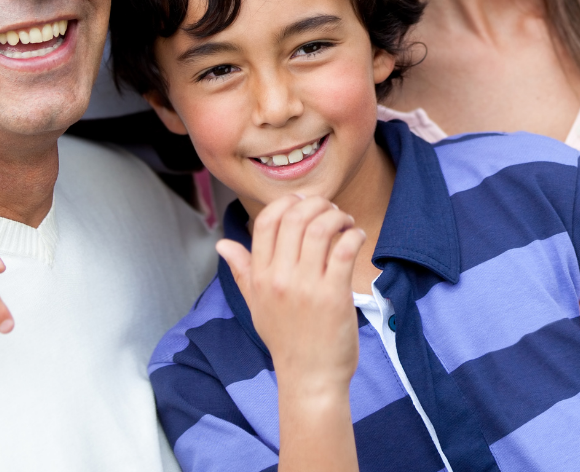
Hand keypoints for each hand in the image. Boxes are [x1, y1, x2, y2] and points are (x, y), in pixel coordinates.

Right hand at [217, 194, 363, 390]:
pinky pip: (343, 250)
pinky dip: (353, 235)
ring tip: (344, 222)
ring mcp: (307, 286)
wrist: (309, 376)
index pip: (265, 223)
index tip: (300, 202)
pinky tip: (357, 236)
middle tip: (328, 209)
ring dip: (336, 216)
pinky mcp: (334, 295)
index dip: (284, 204)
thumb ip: (241, 270)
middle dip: (314, 204)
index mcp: (259, 277)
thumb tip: (222, 244)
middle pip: (293, 219)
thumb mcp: (255, 304)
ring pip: (320, 229)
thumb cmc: (286, 340)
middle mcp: (279, 277)